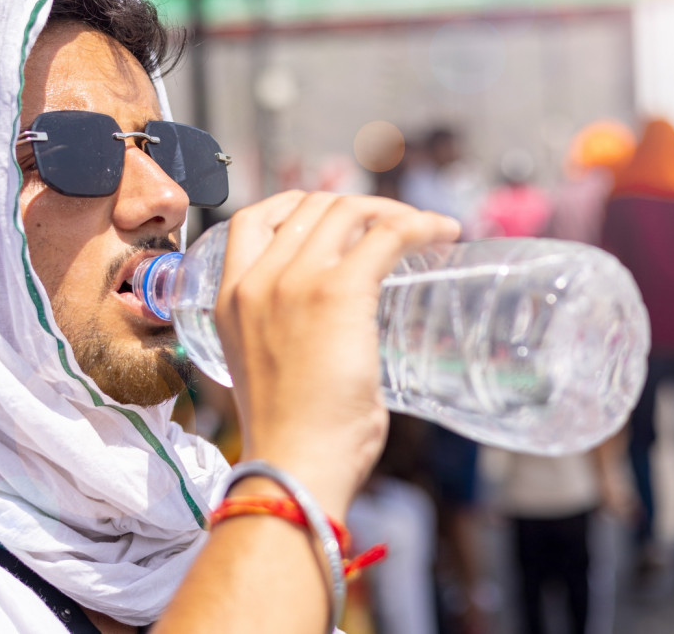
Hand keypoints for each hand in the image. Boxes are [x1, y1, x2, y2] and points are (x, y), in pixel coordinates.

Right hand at [213, 191, 460, 515]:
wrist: (294, 467)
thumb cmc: (294, 439)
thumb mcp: (270, 372)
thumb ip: (293, 340)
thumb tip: (345, 336)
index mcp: (230, 299)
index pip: (253, 219)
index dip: (298, 205)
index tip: (336, 217)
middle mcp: (257, 281)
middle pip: (311, 207)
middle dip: (359, 208)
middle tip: (395, 230)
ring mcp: (295, 282)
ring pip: (349, 212)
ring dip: (394, 212)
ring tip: (426, 230)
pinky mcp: (338, 293)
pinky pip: (387, 235)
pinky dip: (420, 225)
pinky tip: (443, 233)